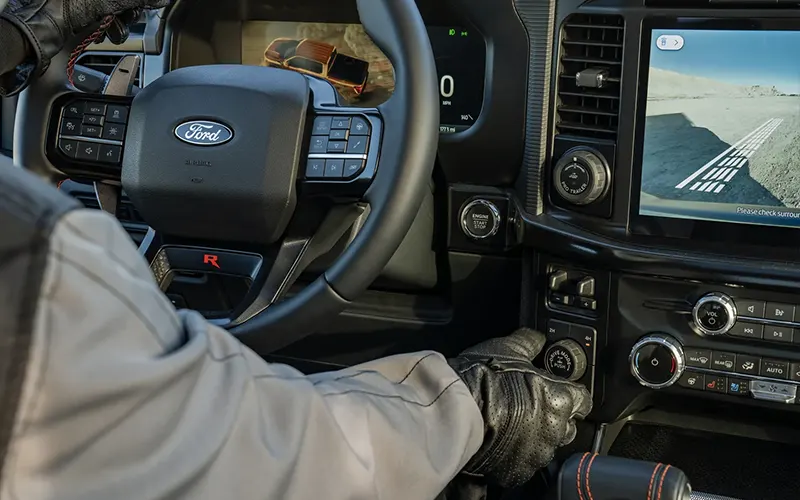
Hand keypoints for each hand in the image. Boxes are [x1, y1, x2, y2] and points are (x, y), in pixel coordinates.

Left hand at [1, 0, 168, 93]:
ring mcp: (84, 3)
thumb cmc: (60, 11)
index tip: (147, 8)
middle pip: (122, 1)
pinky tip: (101, 33)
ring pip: (115, 10)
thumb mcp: (106, 1)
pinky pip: (103, 19)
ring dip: (117, 24)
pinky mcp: (80, 13)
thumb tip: (161, 0)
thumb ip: (135, 0)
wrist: (35, 31)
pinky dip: (106, 28)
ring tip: (109, 31)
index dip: (137, 3)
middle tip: (122, 20)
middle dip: (126, 12)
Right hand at [448, 328, 591, 487]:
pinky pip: (523, 463)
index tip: (558, 391)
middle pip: (567, 426)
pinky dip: (515, 453)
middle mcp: (555, 430)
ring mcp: (537, 454)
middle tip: (530, 406)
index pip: (582, 399)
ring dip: (534, 436)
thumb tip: (538, 338)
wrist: (455, 410)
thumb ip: (529, 343)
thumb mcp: (508, 348)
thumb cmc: (482, 379)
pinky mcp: (518, 472)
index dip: (570, 394)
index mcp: (559, 398)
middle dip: (553, 418)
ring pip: (545, 446)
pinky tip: (500, 440)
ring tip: (510, 424)